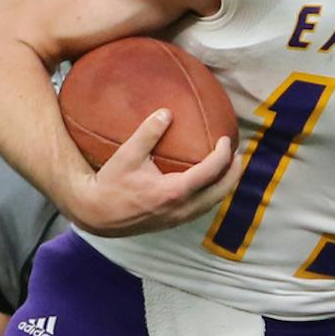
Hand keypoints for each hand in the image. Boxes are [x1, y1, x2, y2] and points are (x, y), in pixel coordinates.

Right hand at [65, 108, 236, 236]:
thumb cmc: (109, 184)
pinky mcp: (171, 223)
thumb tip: (166, 112)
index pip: (210, 172)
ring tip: (228, 168)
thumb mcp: (127, 154)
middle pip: (220, 192)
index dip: (223, 154)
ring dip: (224, 186)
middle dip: (234, 174)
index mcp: (173, 192)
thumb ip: (148, 132)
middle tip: (238, 155)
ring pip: (211, 204)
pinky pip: (200, 209)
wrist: (96, 214)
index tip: (225, 140)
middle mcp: (180, 209)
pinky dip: (210, 195)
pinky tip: (206, 183)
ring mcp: (176, 219)